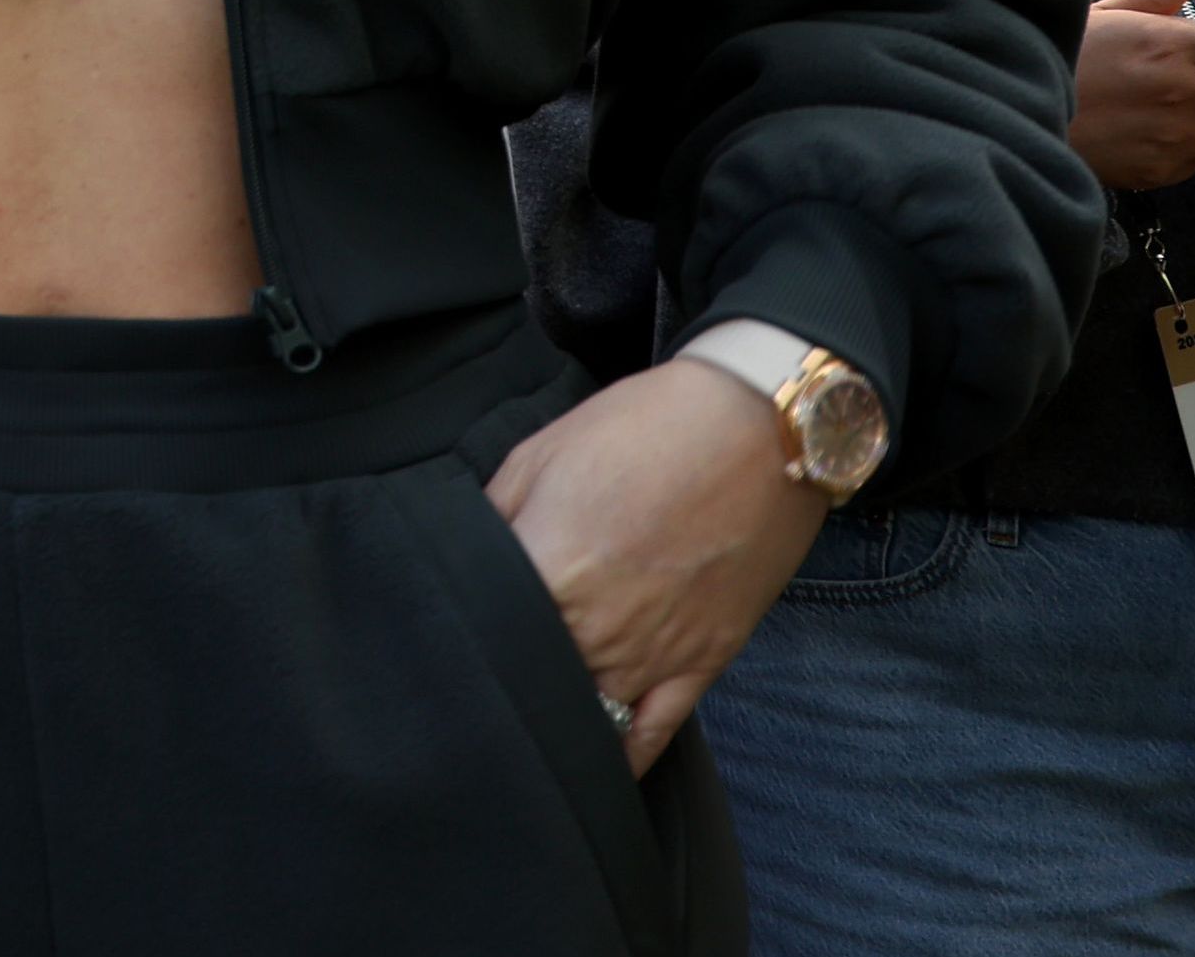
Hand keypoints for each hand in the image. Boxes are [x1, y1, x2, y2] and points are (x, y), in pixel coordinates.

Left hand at [483, 359, 829, 773]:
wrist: (761, 430)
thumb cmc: (643, 430)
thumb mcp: (539, 457)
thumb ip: (491, 519)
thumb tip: (458, 560)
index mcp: (546, 573)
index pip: (482, 635)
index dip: (455, 639)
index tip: (434, 642)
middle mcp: (596, 629)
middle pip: (532, 682)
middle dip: (501, 680)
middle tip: (470, 679)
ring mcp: (653, 655)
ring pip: (587, 717)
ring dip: (555, 718)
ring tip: (517, 722)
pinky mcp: (703, 663)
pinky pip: (653, 733)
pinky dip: (622, 757)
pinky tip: (593, 764)